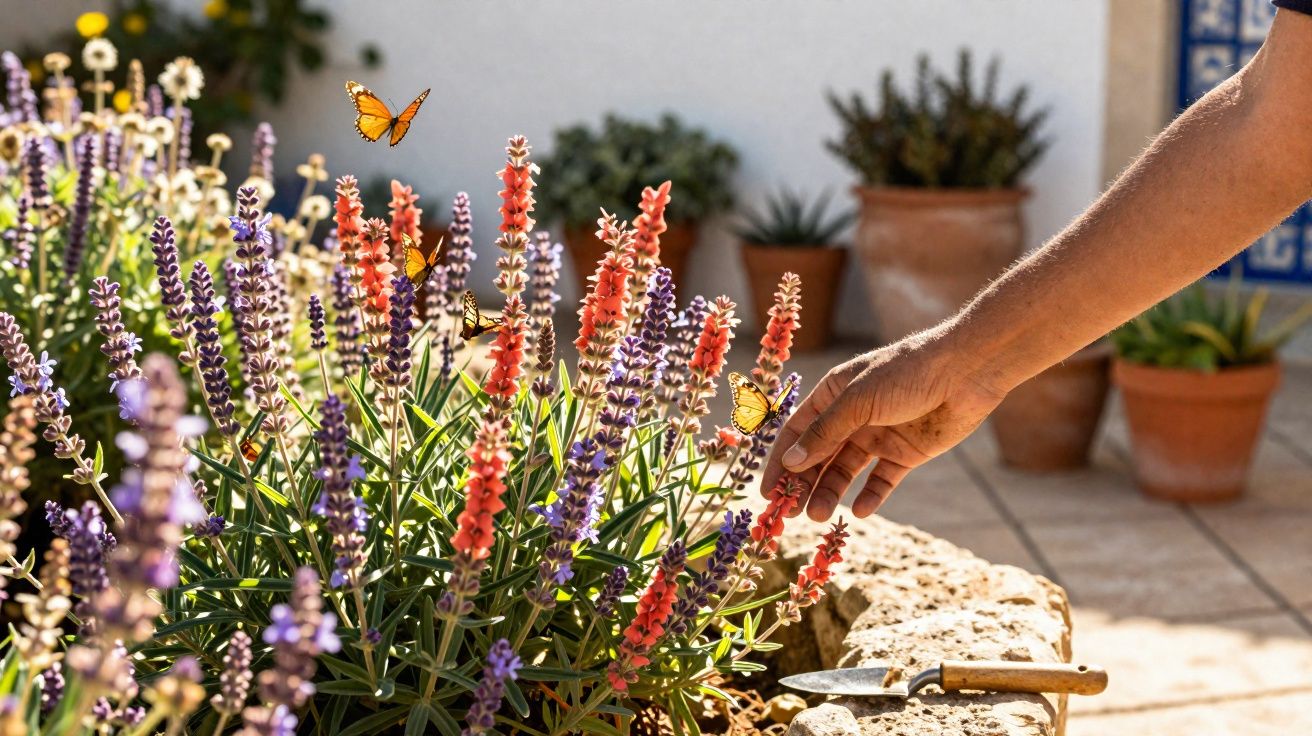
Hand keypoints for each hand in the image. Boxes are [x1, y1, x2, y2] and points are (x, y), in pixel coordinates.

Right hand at [761, 327, 1007, 520]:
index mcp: (834, 394)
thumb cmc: (907, 373)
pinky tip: (859, 511)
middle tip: (790, 512)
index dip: (781, 461)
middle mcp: (853, 417)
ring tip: (818, 515)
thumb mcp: (859, 401)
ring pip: (846, 471)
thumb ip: (825, 433)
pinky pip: (882, 480)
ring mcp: (879, 436)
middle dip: (803, 483)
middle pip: (819, 456)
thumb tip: (792, 462)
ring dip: (830, 492)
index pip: (797, 431)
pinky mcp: (906, 453)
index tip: (767, 492)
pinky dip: (870, 496)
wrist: (967, 372)